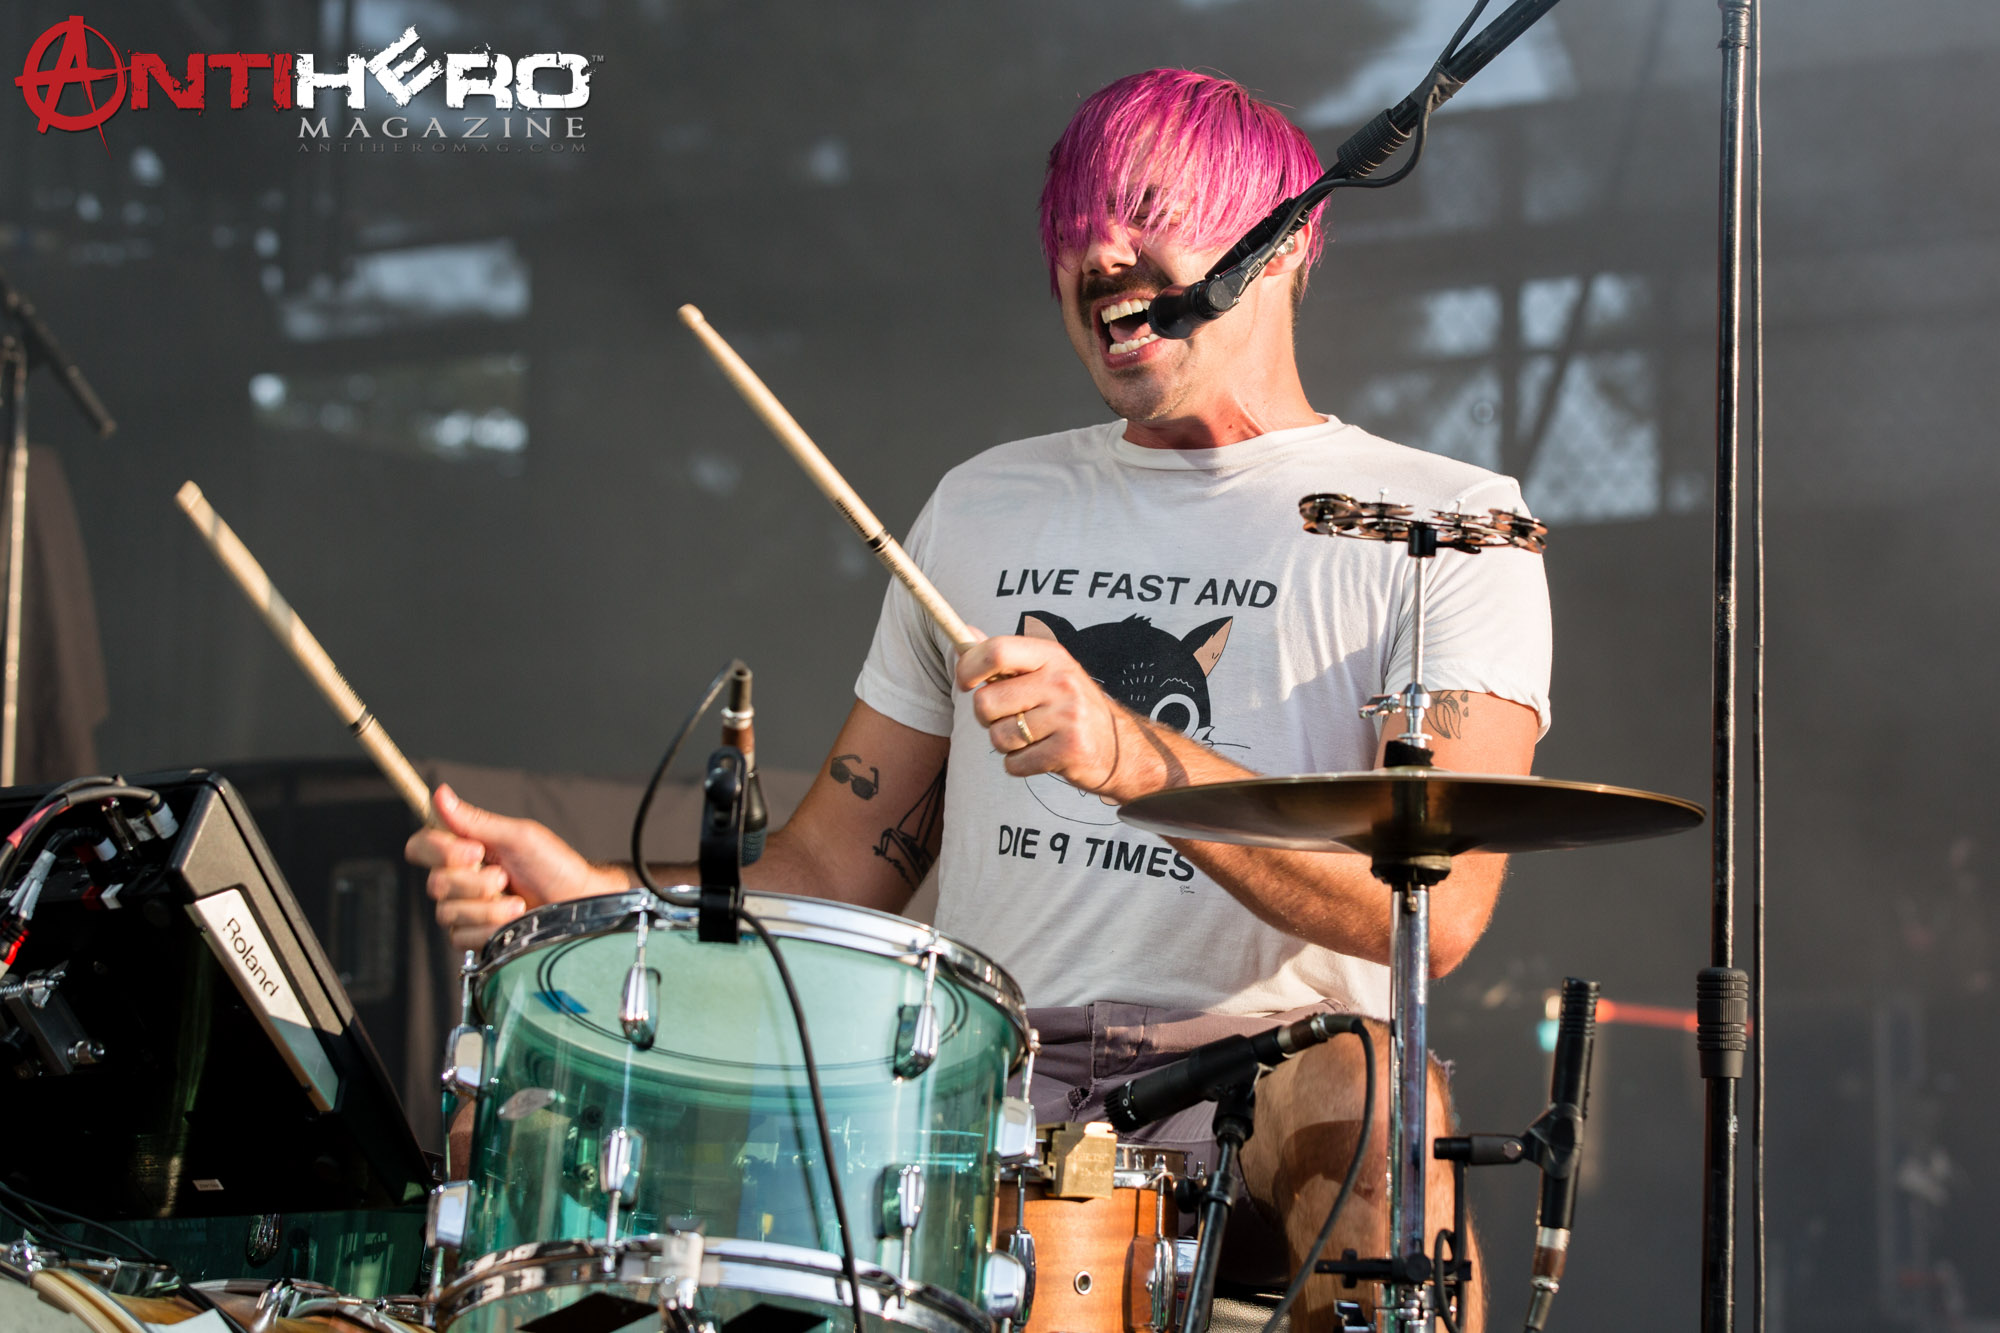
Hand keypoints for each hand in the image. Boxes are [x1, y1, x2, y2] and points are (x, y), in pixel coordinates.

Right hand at [404, 784, 629, 952]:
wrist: (577, 904)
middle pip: (435, 884)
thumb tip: (441, 795)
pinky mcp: (474, 936)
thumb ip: (476, 821)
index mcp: (464, 849)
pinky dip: (489, 929)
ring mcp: (465, 909)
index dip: (439, 851)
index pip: (421, 847)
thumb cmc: (554, 866)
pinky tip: (511, 921)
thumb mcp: (518, 837)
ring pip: (447, 913)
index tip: (475, 851)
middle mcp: (459, 879)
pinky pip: (460, 937)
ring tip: (516, 901)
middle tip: (505, 877)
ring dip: (487, 908)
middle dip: (475, 883)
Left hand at [956, 634, 1124, 792]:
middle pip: (986, 702)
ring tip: (1031, 738)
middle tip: (1009, 718)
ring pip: (998, 737)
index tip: (965, 682)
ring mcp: (1067, 716)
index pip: (997, 651)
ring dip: (1006, 744)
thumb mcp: (1044, 671)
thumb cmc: (1070, 707)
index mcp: (1051, 655)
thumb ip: (1004, 656)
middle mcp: (1060, 681)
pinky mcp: (1069, 749)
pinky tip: (1040, 755)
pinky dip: (1019, 765)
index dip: (968, 667)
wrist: (1121, 747)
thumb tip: (965, 636)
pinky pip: (1015, 763)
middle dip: (987, 717)